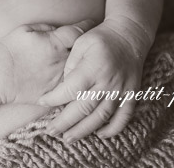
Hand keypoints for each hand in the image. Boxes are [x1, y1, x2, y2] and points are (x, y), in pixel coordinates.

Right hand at [0, 20, 95, 104]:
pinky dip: (75, 85)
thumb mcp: (26, 29)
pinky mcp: (54, 95)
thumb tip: (61, 29)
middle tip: (93, 44)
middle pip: (86, 54)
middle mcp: (61, 62)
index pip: (80, 31)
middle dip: (90, 48)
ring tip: (89, 63)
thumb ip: (48, 28)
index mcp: (55, 43)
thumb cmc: (8, 49)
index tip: (89, 24)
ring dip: (86, 68)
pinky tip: (77, 81)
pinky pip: (71, 90)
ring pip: (82, 74)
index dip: (86, 26)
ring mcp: (59, 80)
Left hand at [37, 18, 150, 140]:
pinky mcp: (131, 94)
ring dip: (84, 130)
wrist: (129, 36)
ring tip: (68, 138)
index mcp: (93, 67)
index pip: (70, 89)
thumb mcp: (80, 43)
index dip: (55, 98)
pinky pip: (124, 117)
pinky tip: (100, 135)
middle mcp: (108, 82)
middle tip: (51, 131)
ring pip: (101, 117)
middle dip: (65, 122)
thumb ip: (70, 65)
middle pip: (84, 108)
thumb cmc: (100, 38)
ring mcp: (121, 90)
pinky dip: (113, 129)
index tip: (42, 101)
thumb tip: (64, 88)